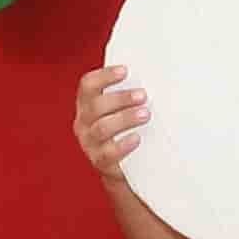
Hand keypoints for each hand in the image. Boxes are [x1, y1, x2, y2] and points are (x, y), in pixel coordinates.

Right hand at [73, 67, 149, 183]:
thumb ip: (129, 96)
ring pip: (102, 128)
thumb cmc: (126, 130)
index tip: (125, 71)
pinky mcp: (100, 162)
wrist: (124, 167)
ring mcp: (90, 143)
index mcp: (87, 104)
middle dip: (120, 98)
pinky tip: (138, 138)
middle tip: (142, 95)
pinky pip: (108, 153)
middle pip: (96, 106)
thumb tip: (155, 79)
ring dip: (125, 118)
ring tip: (145, 114)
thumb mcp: (122, 110)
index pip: (88, 85)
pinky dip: (123, 144)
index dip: (104, 76)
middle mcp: (84, 122)